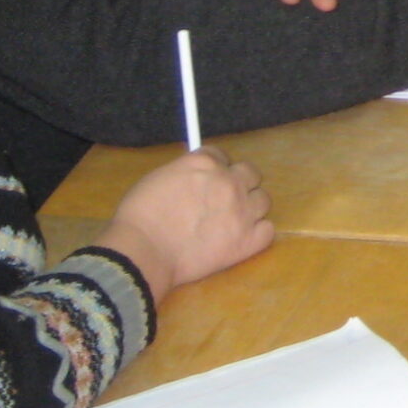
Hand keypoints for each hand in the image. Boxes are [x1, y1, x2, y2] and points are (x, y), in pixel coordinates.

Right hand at [96, 148, 272, 302]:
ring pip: (263, 200)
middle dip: (239, 182)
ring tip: (232, 222)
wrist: (144, 252)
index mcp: (205, 163)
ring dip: (250, 208)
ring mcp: (242, 211)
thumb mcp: (159, 178)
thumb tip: (195, 178)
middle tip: (224, 199)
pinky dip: (257, 234)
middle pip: (250, 173)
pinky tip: (242, 239)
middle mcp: (229, 182)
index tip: (207, 180)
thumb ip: (184, 173)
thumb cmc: (140, 216)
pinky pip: (268, 230)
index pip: (221, 155)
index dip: (214, 169)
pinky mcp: (248, 241)